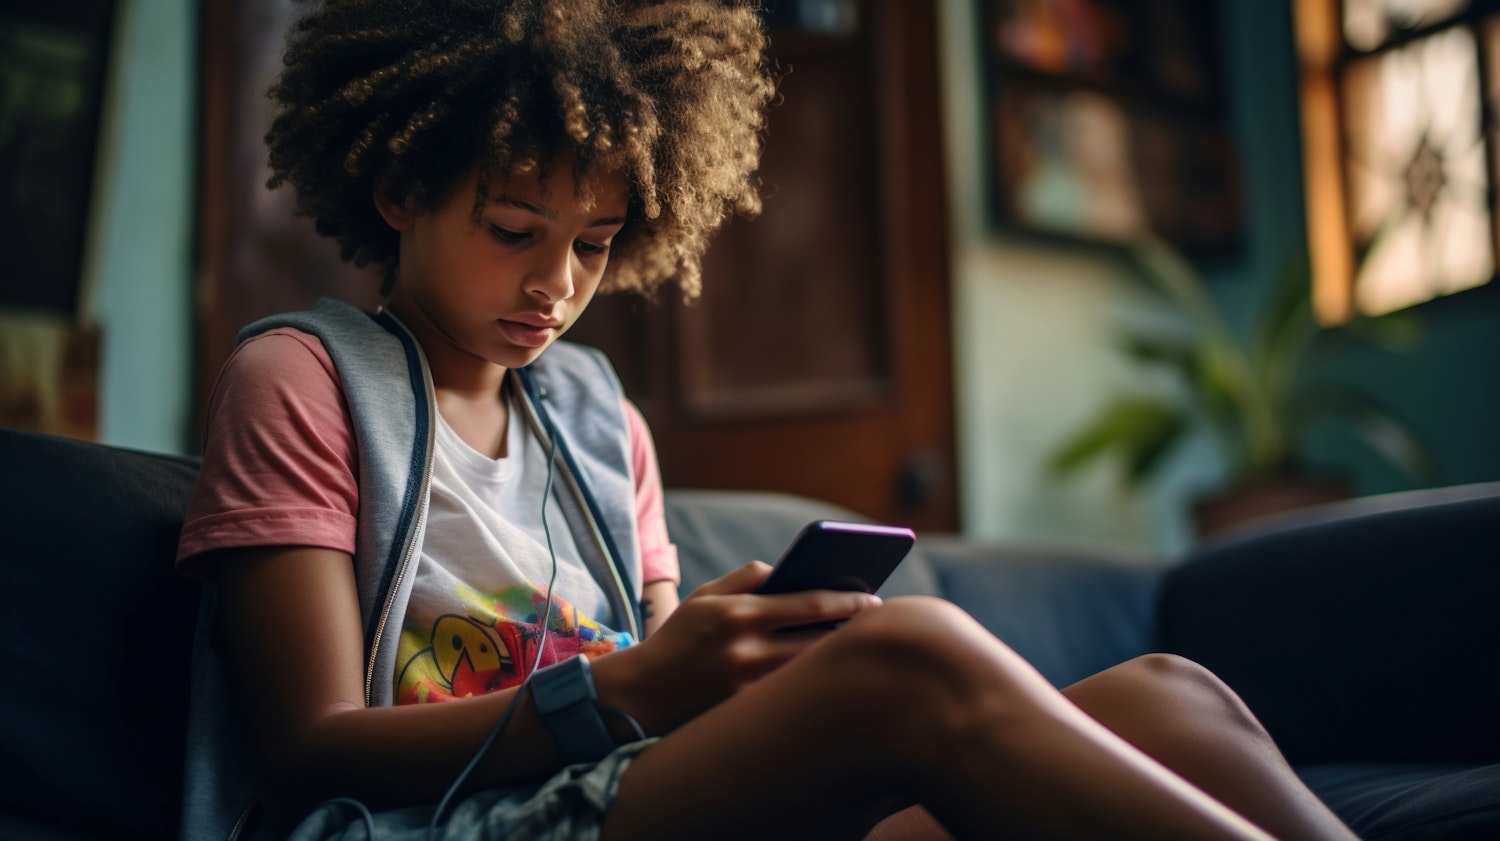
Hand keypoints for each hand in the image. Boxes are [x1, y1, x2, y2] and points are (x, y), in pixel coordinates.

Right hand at [613, 561, 881, 732]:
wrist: (640, 695)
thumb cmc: (679, 639)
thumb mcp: (705, 596)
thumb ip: (747, 577)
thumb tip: (789, 570)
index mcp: (739, 614)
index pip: (810, 604)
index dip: (848, 602)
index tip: (874, 600)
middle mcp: (747, 651)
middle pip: (820, 641)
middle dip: (852, 632)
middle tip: (877, 626)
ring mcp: (749, 687)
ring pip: (812, 671)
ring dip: (837, 659)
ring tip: (856, 649)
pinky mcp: (747, 714)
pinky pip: (794, 696)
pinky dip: (814, 684)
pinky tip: (827, 678)